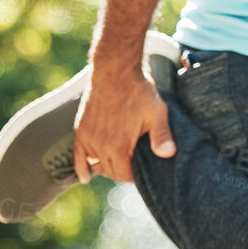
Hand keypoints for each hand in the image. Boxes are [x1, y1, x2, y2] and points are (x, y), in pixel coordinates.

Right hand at [72, 59, 176, 182]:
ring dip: (107, 168)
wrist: (115, 71)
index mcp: (119, 146)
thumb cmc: (138, 91)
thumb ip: (162, 136)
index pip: (125, 175)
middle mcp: (101, 146)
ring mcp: (89, 139)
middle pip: (111, 172)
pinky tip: (86, 177)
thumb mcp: (157, 112)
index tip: (143, 171)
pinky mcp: (81, 130)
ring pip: (97, 165)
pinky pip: (78, 156)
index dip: (135, 176)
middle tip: (133, 166)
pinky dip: (81, 168)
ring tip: (118, 165)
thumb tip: (169, 155)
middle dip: (122, 173)